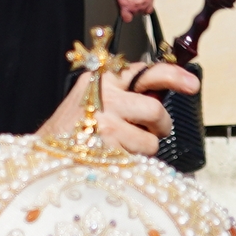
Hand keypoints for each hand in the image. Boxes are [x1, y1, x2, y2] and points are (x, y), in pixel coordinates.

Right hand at [34, 63, 199, 156]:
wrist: (42, 154)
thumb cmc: (70, 130)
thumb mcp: (90, 99)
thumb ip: (122, 95)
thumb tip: (159, 97)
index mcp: (102, 80)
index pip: (145, 72)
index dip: (173, 76)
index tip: (192, 84)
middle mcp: (104, 96)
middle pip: (155, 110)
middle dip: (160, 126)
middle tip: (154, 132)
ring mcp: (106, 122)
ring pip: (150, 140)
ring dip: (143, 149)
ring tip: (120, 149)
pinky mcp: (107, 147)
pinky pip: (138, 159)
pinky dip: (131, 163)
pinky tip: (110, 159)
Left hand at [115, 0, 154, 18]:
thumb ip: (121, 2)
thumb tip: (122, 7)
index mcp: (125, 4)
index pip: (126, 18)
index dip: (125, 16)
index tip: (125, 14)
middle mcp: (135, 5)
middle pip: (134, 14)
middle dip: (132, 9)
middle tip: (131, 1)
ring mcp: (144, 3)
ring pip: (142, 12)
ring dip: (140, 8)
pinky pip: (150, 9)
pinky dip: (147, 8)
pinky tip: (144, 2)